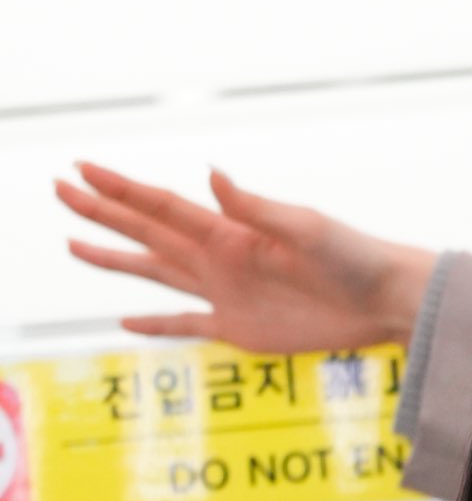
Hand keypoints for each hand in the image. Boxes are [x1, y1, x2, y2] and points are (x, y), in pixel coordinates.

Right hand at [55, 161, 438, 353]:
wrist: (382, 301)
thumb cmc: (353, 257)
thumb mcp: (306, 227)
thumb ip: (256, 208)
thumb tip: (213, 176)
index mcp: (229, 231)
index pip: (161, 205)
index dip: (120, 190)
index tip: (82, 170)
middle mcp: (218, 258)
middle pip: (146, 233)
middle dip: (102, 214)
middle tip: (60, 191)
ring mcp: (225, 294)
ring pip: (156, 274)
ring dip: (116, 261)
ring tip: (74, 247)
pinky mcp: (239, 330)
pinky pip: (186, 326)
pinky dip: (156, 325)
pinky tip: (127, 322)